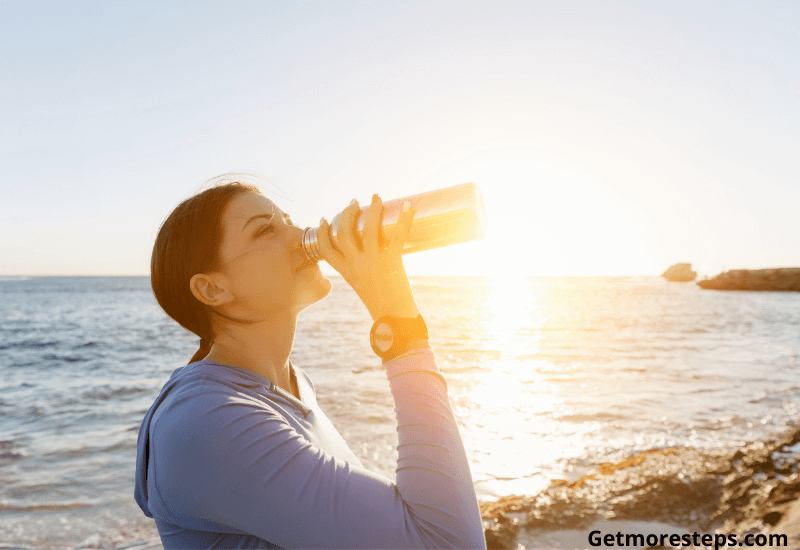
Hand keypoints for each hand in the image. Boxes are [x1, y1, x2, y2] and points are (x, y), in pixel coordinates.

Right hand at [316, 194, 418, 320]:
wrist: (394, 322)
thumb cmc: (383, 308)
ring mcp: (373, 262)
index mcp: (346, 273)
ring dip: (373, 210)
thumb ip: (364, 273)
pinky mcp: (392, 262)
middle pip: (343, 232)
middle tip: (355, 203)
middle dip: (347, 214)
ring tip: (377, 199)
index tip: (325, 219)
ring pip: (368, 228)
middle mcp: (356, 266)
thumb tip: (375, 256)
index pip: (325, 249)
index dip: (323, 232)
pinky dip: (405, 218)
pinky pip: (397, 235)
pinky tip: (409, 206)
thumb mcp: (365, 288)